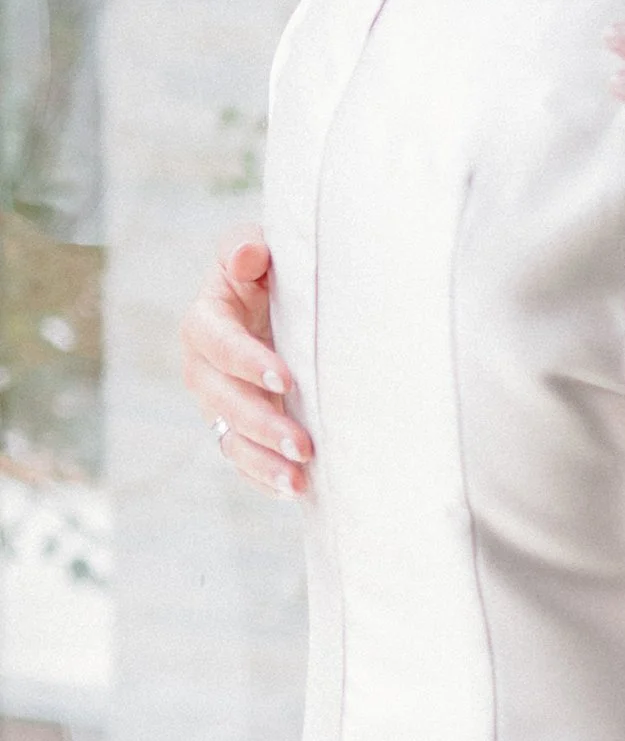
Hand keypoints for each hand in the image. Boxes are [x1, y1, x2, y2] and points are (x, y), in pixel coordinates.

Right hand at [180, 235, 311, 497]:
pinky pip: (243, 459)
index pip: (217, 342)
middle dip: (261, 423)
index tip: (285, 379)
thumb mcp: (264, 252)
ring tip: (299, 480)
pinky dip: (265, 477)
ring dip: (263, 462)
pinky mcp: (236, 428)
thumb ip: (248, 248)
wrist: (287, 304)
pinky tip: (295, 491)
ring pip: (230, 437)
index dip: (246, 361)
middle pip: (222, 399)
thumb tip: (248, 254)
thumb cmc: (275, 274)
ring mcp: (218, 402)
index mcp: (207, 319)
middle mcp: (205, 366)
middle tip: (303, 443)